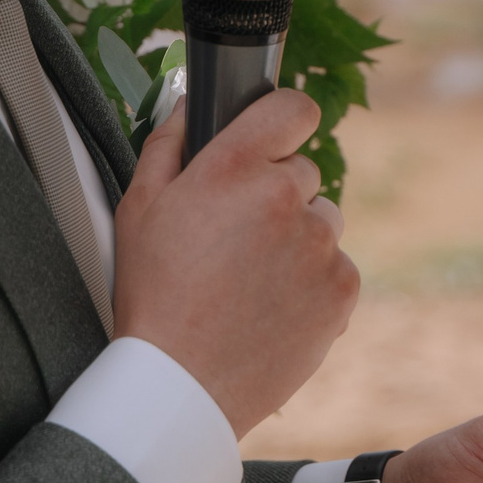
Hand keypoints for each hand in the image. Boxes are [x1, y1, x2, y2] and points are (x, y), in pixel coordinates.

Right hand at [111, 89, 359, 434]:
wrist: (182, 383)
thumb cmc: (154, 295)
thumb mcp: (139, 207)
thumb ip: (169, 142)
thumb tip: (192, 100)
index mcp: (233, 167)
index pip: (293, 107)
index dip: (286, 120)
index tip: (276, 138)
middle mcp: (284, 196)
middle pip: (302, 173)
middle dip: (276, 195)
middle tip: (236, 239)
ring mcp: (319, 243)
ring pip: (322, 221)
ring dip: (298, 240)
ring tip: (252, 280)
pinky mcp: (342, 287)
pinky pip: (337, 267)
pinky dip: (313, 283)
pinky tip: (272, 306)